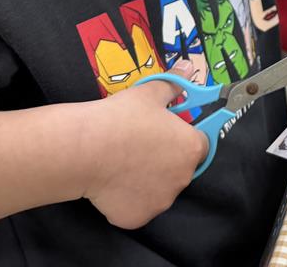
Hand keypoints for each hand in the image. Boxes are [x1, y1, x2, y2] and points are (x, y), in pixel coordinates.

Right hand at [82, 60, 208, 229]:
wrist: (85, 149)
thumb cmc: (122, 118)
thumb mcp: (150, 92)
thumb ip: (174, 84)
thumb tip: (188, 69)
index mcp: (191, 149)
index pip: (200, 144)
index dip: (184, 136)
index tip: (168, 131)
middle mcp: (182, 179)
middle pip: (179, 168)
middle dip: (165, 159)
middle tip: (140, 145)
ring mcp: (160, 202)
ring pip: (158, 189)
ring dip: (148, 180)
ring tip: (122, 162)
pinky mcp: (136, 218)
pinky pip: (136, 206)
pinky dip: (127, 197)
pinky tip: (111, 181)